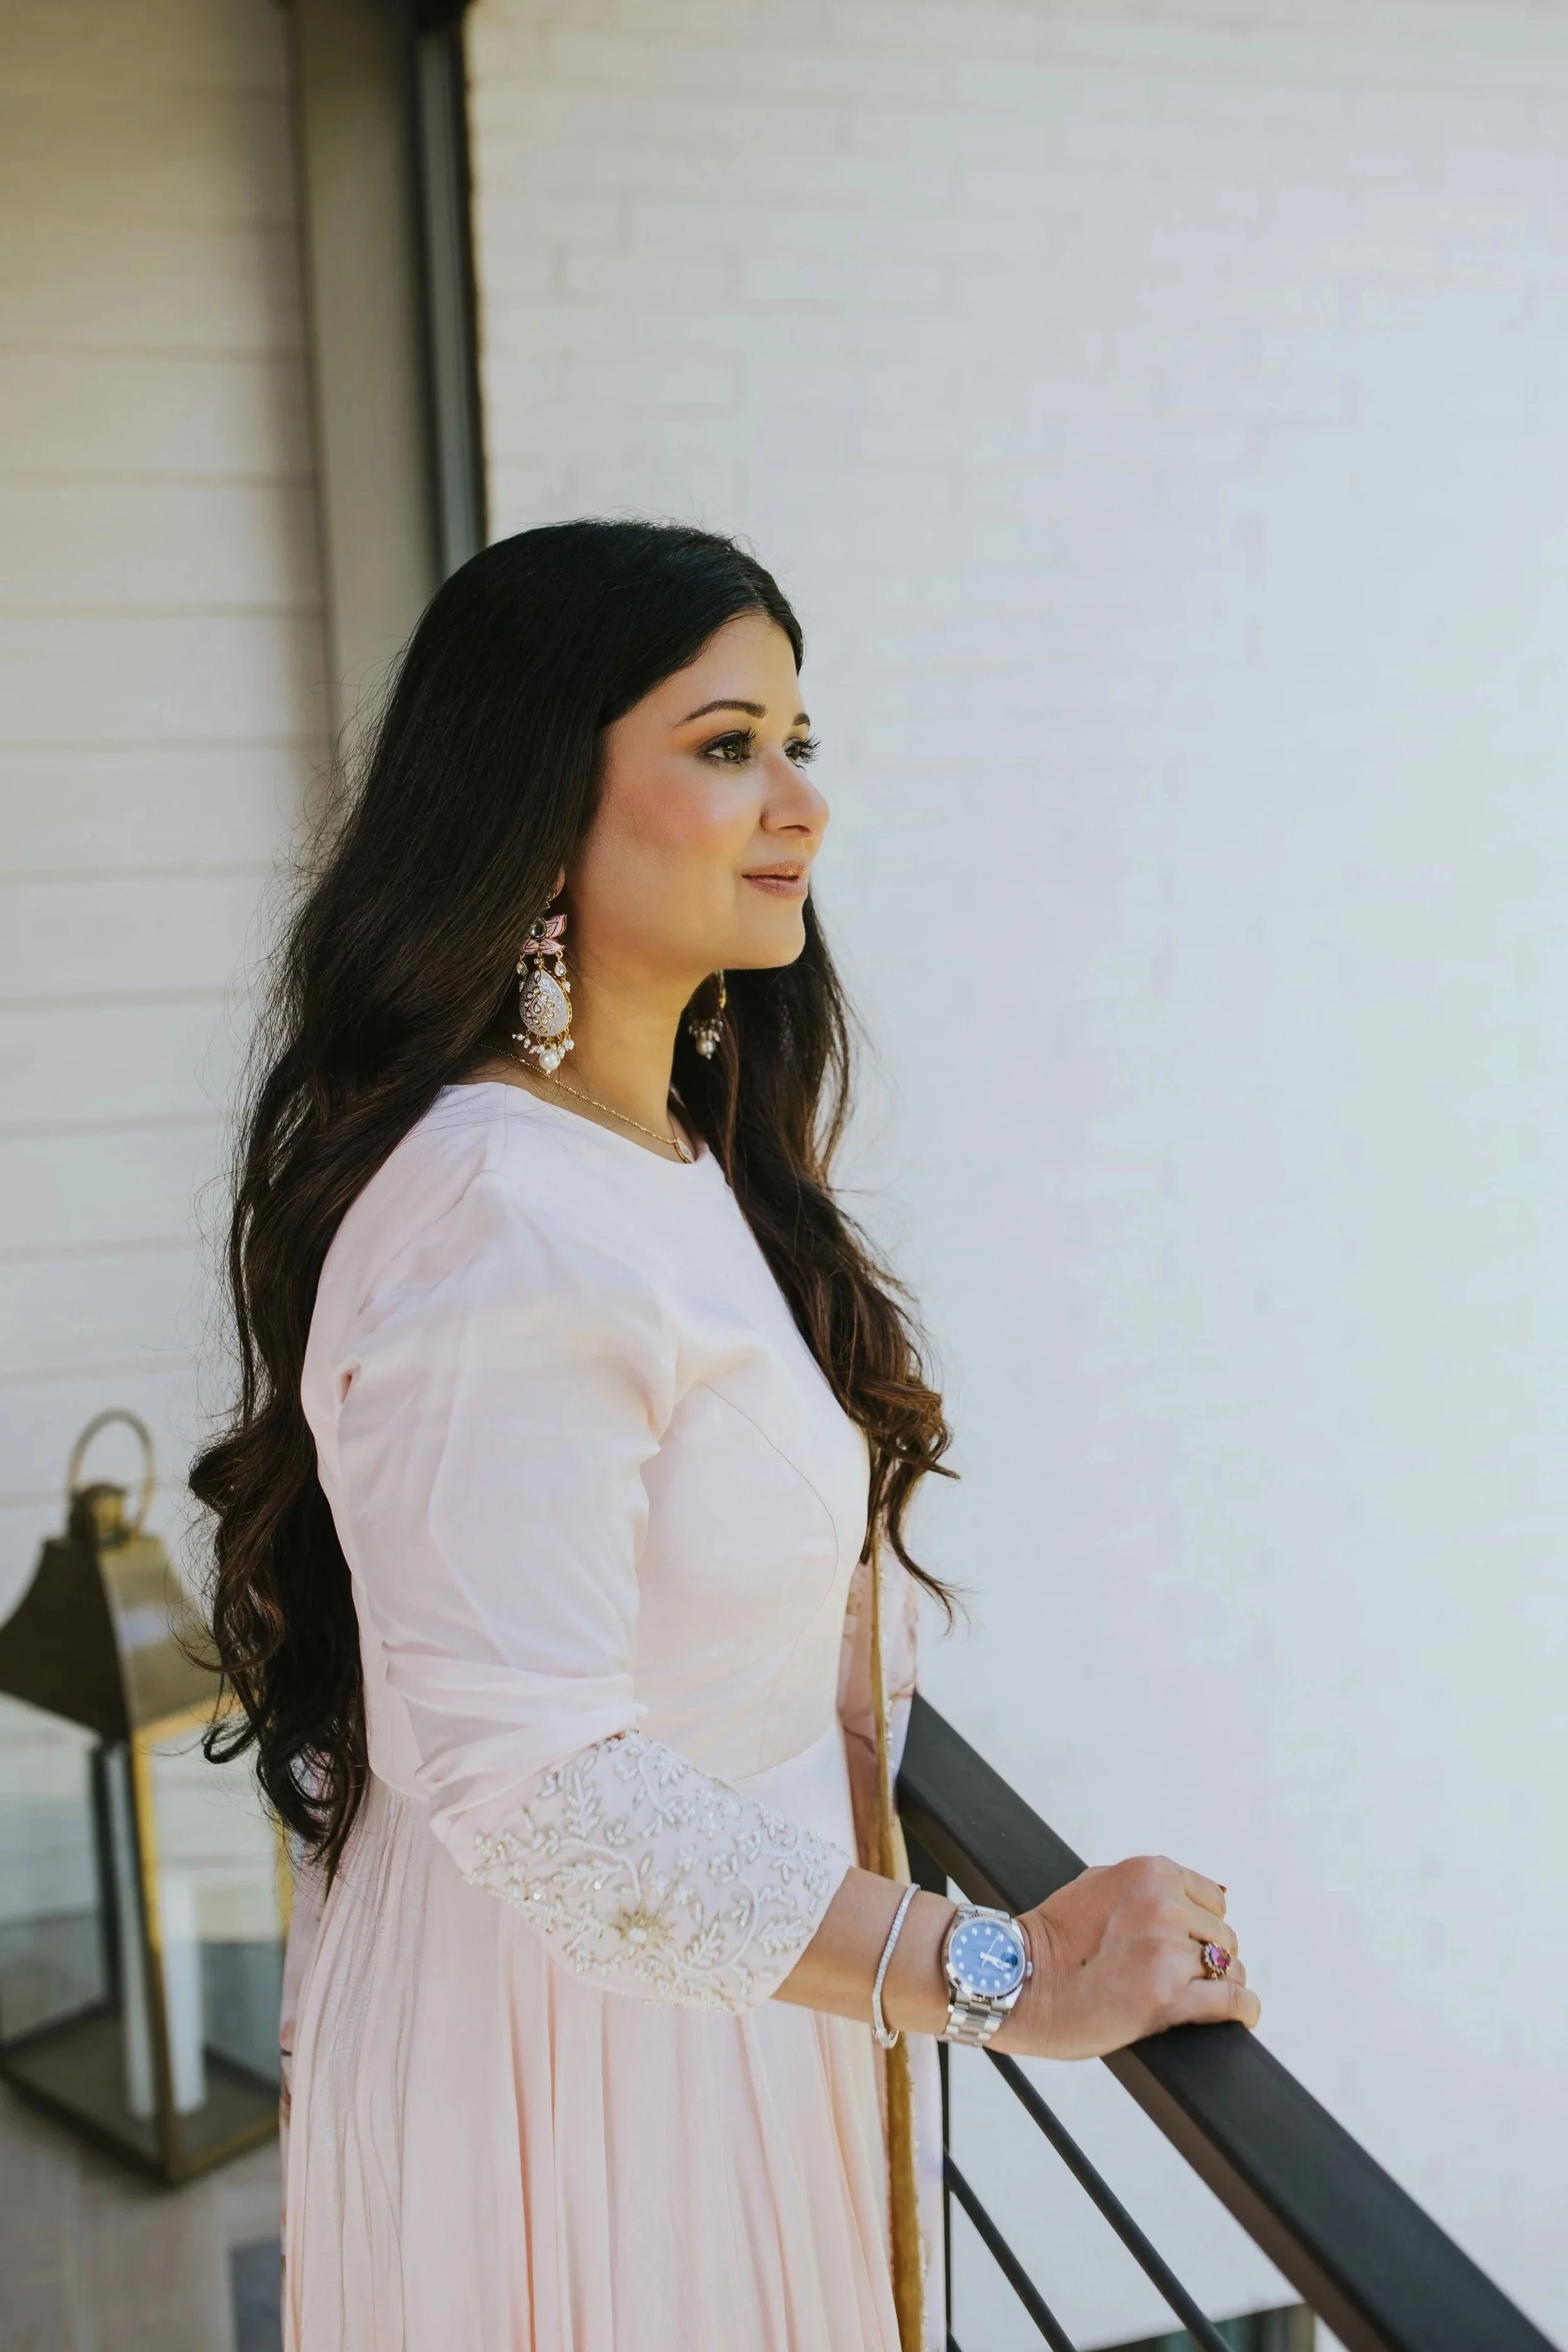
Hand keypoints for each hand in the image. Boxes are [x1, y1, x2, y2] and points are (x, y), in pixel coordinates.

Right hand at [994, 1857, 1259, 2059]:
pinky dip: (1242, 2010)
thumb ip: (1149, 1886)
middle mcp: (1162, 1906)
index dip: (1201, 1926)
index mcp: (1149, 1874)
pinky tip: (1241, 2016)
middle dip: (1206, 1956)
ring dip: (1220, 1984)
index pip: (1212, 1899)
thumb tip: (1209, 1893)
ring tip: (1197, 1996)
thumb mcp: (1099, 1884)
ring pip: (1230, 1968)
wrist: (1017, 1980)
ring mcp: (1165, 1951)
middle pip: (1223, 1936)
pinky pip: (1231, 2001)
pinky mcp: (1167, 1997)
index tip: (1189, 1944)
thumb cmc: (1052, 1938)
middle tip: (1181, 1976)